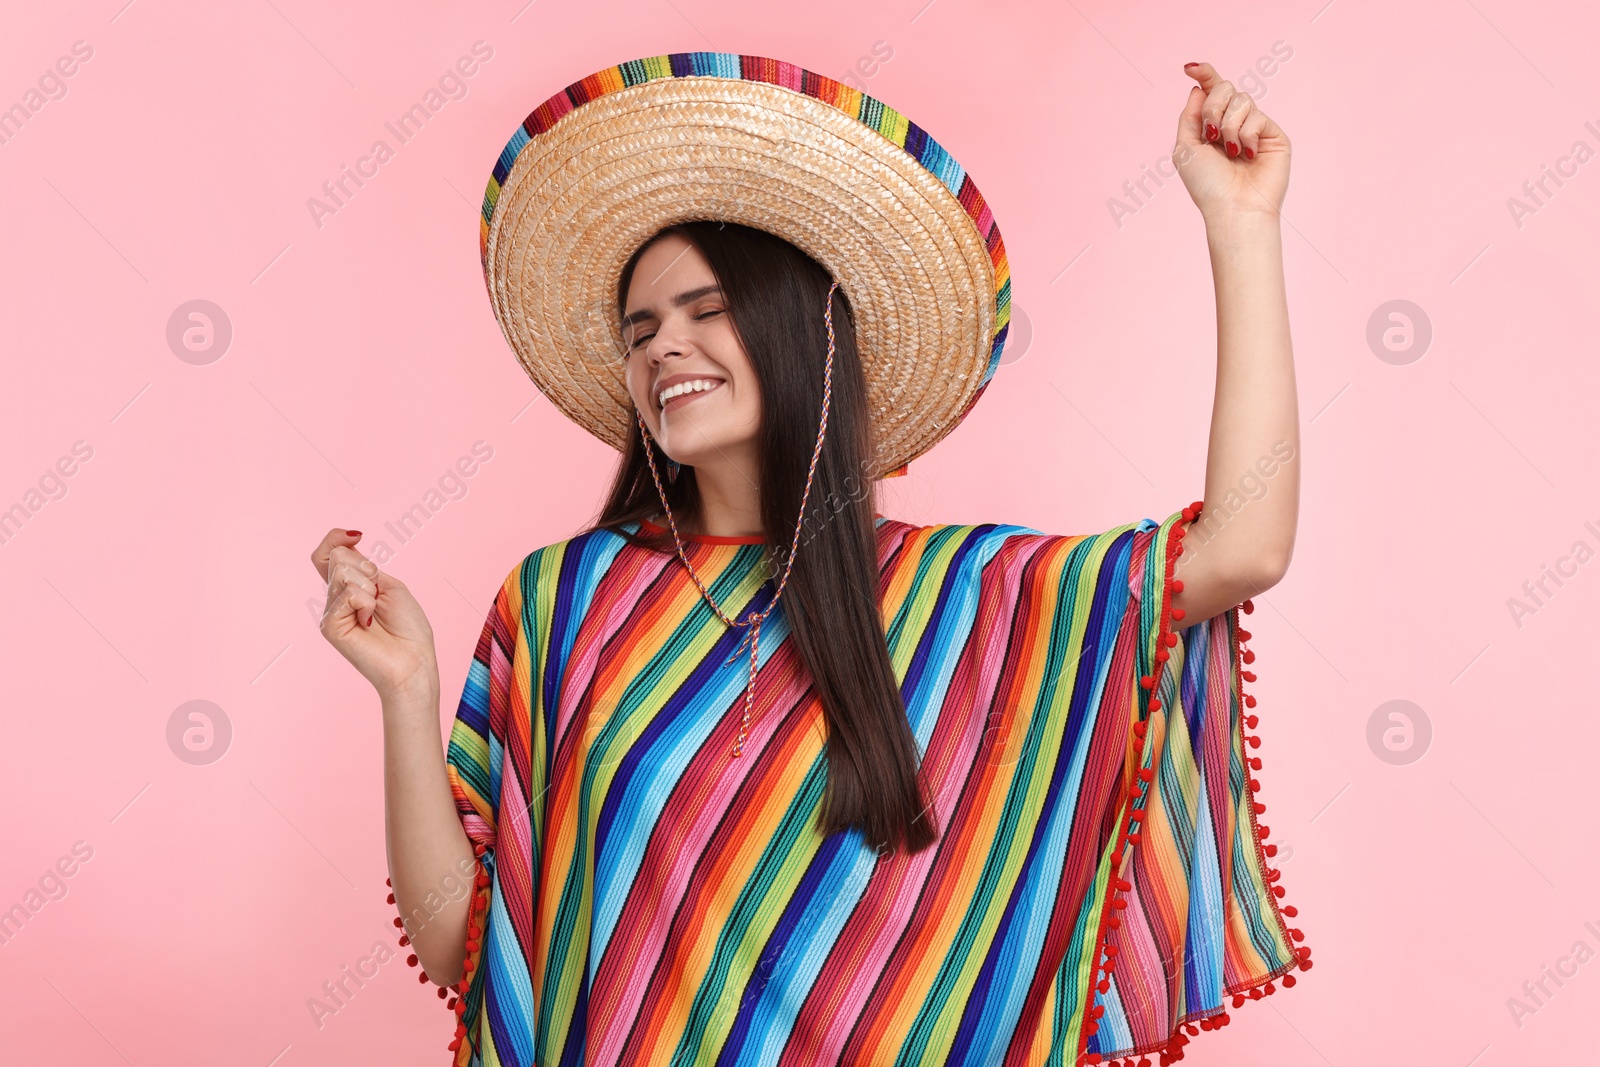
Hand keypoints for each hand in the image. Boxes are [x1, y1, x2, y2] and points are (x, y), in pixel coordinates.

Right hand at [311, 529, 437, 699]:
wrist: (413, 662)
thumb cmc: (407, 628)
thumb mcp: (389, 585)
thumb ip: (363, 566)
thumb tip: (343, 545)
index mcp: (350, 587)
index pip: (328, 553)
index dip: (335, 538)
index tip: (357, 536)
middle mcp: (336, 598)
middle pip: (337, 557)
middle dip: (366, 570)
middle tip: (378, 597)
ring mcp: (330, 611)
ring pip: (342, 572)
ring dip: (369, 588)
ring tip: (374, 613)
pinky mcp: (329, 625)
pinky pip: (347, 593)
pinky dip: (366, 603)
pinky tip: (369, 623)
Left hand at [1174, 61, 1290, 222]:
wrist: (1233, 207)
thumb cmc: (1207, 185)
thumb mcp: (1185, 149)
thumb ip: (1190, 116)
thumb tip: (1199, 88)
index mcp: (1211, 127)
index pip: (1210, 92)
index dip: (1204, 75)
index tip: (1190, 68)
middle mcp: (1232, 124)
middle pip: (1225, 88)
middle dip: (1213, 108)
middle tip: (1211, 135)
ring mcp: (1254, 128)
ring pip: (1241, 99)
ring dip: (1228, 125)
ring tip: (1230, 151)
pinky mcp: (1272, 134)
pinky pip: (1257, 115)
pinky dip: (1246, 134)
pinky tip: (1247, 155)